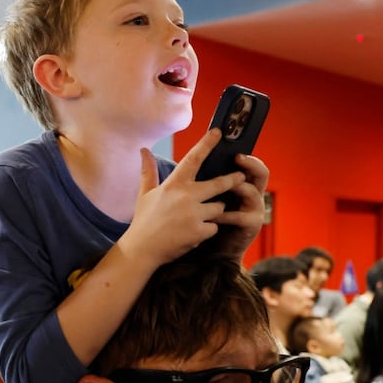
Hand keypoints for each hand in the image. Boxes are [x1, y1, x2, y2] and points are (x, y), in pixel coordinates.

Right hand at [118, 129, 245, 267]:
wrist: (142, 250)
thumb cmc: (144, 221)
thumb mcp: (145, 194)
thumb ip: (148, 171)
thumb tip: (144, 150)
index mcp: (174, 184)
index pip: (193, 158)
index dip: (207, 143)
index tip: (218, 133)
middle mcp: (186, 196)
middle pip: (220, 183)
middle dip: (233, 179)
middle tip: (240, 177)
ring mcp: (193, 214)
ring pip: (219, 207)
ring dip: (214, 212)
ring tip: (199, 218)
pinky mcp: (199, 231)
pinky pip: (214, 227)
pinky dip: (207, 230)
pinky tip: (194, 234)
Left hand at [207, 150, 268, 259]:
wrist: (210, 250)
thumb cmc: (205, 219)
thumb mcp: (200, 195)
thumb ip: (198, 179)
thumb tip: (173, 156)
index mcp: (242, 183)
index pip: (249, 163)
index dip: (245, 153)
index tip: (236, 147)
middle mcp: (252, 193)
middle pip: (260, 173)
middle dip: (250, 164)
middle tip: (237, 158)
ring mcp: (254, 209)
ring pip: (251, 192)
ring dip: (236, 187)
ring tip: (222, 186)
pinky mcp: (251, 225)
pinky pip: (240, 216)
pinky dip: (226, 214)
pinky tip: (213, 215)